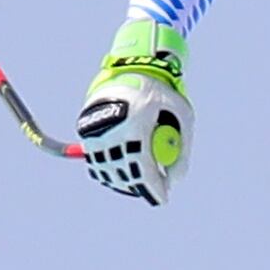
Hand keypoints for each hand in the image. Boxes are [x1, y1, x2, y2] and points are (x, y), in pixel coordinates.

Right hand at [78, 21, 193, 204]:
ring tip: (142, 175)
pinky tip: (126, 166)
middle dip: (141, 187)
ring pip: (109, 172)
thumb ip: (183, 150)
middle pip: (125, 175)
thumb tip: (177, 180)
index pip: (141, 168)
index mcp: (135, 127)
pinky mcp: (86, 135)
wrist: (129, 70)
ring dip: (126, 179)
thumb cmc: (160, 93)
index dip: (152, 188)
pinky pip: (98, 164)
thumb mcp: (182, 115)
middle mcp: (110, 132)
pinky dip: (112, 169)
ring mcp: (95, 134)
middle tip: (155, 189)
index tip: (162, 199)